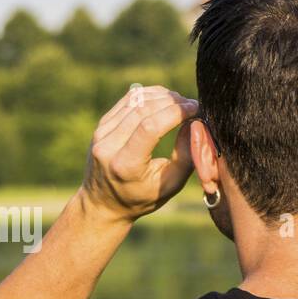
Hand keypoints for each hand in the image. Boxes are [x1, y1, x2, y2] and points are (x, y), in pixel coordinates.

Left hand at [77, 86, 197, 222]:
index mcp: (125, 166)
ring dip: (162, 96)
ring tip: (181, 103)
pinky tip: (164, 100)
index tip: (196, 109)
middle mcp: (108, 147)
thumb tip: (196, 122)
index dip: (175, 112)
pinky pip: (127, 101)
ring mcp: (101, 134)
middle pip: (143, 110)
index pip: (150, 127)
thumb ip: (187, 156)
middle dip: (172, 102)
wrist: (103, 203)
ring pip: (135, 100)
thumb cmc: (142, 197)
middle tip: (192, 105)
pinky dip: (149, 95)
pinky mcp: (101, 126)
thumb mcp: (170, 185)